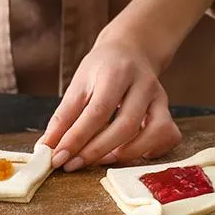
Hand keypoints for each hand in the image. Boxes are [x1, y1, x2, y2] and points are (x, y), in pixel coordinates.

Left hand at [38, 0, 214, 171]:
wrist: (132, 49)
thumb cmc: (102, 69)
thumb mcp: (79, 84)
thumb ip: (63, 117)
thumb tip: (47, 148)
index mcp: (116, 72)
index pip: (97, 111)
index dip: (77, 138)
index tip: (58, 157)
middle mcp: (143, 84)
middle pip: (126, 125)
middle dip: (96, 151)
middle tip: (73, 164)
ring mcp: (160, 98)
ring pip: (153, 133)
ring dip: (125, 154)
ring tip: (99, 160)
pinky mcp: (168, 111)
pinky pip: (168, 136)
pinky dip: (150, 151)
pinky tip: (128, 152)